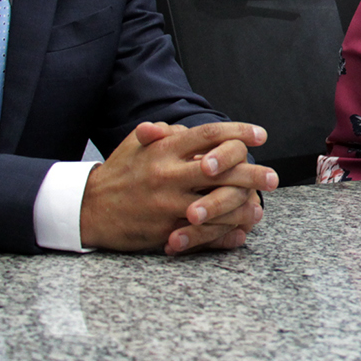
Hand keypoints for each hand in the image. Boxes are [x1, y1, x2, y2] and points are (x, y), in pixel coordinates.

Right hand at [79, 121, 278, 252]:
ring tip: (260, 205)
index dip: (238, 133)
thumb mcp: (135, 145)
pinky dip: (225, 231)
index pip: (209, 135)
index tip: (260, 135)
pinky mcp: (166, 229)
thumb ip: (162, 134)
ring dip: (244, 205)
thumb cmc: (117, 174)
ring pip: (218, 203)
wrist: (88, 210)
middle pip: (222, 170)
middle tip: (273, 177)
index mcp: (164, 150)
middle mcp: (169, 175)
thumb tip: (183, 128)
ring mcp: (169, 204)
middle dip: (253, 172)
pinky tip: (240, 229)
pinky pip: (204, 232)